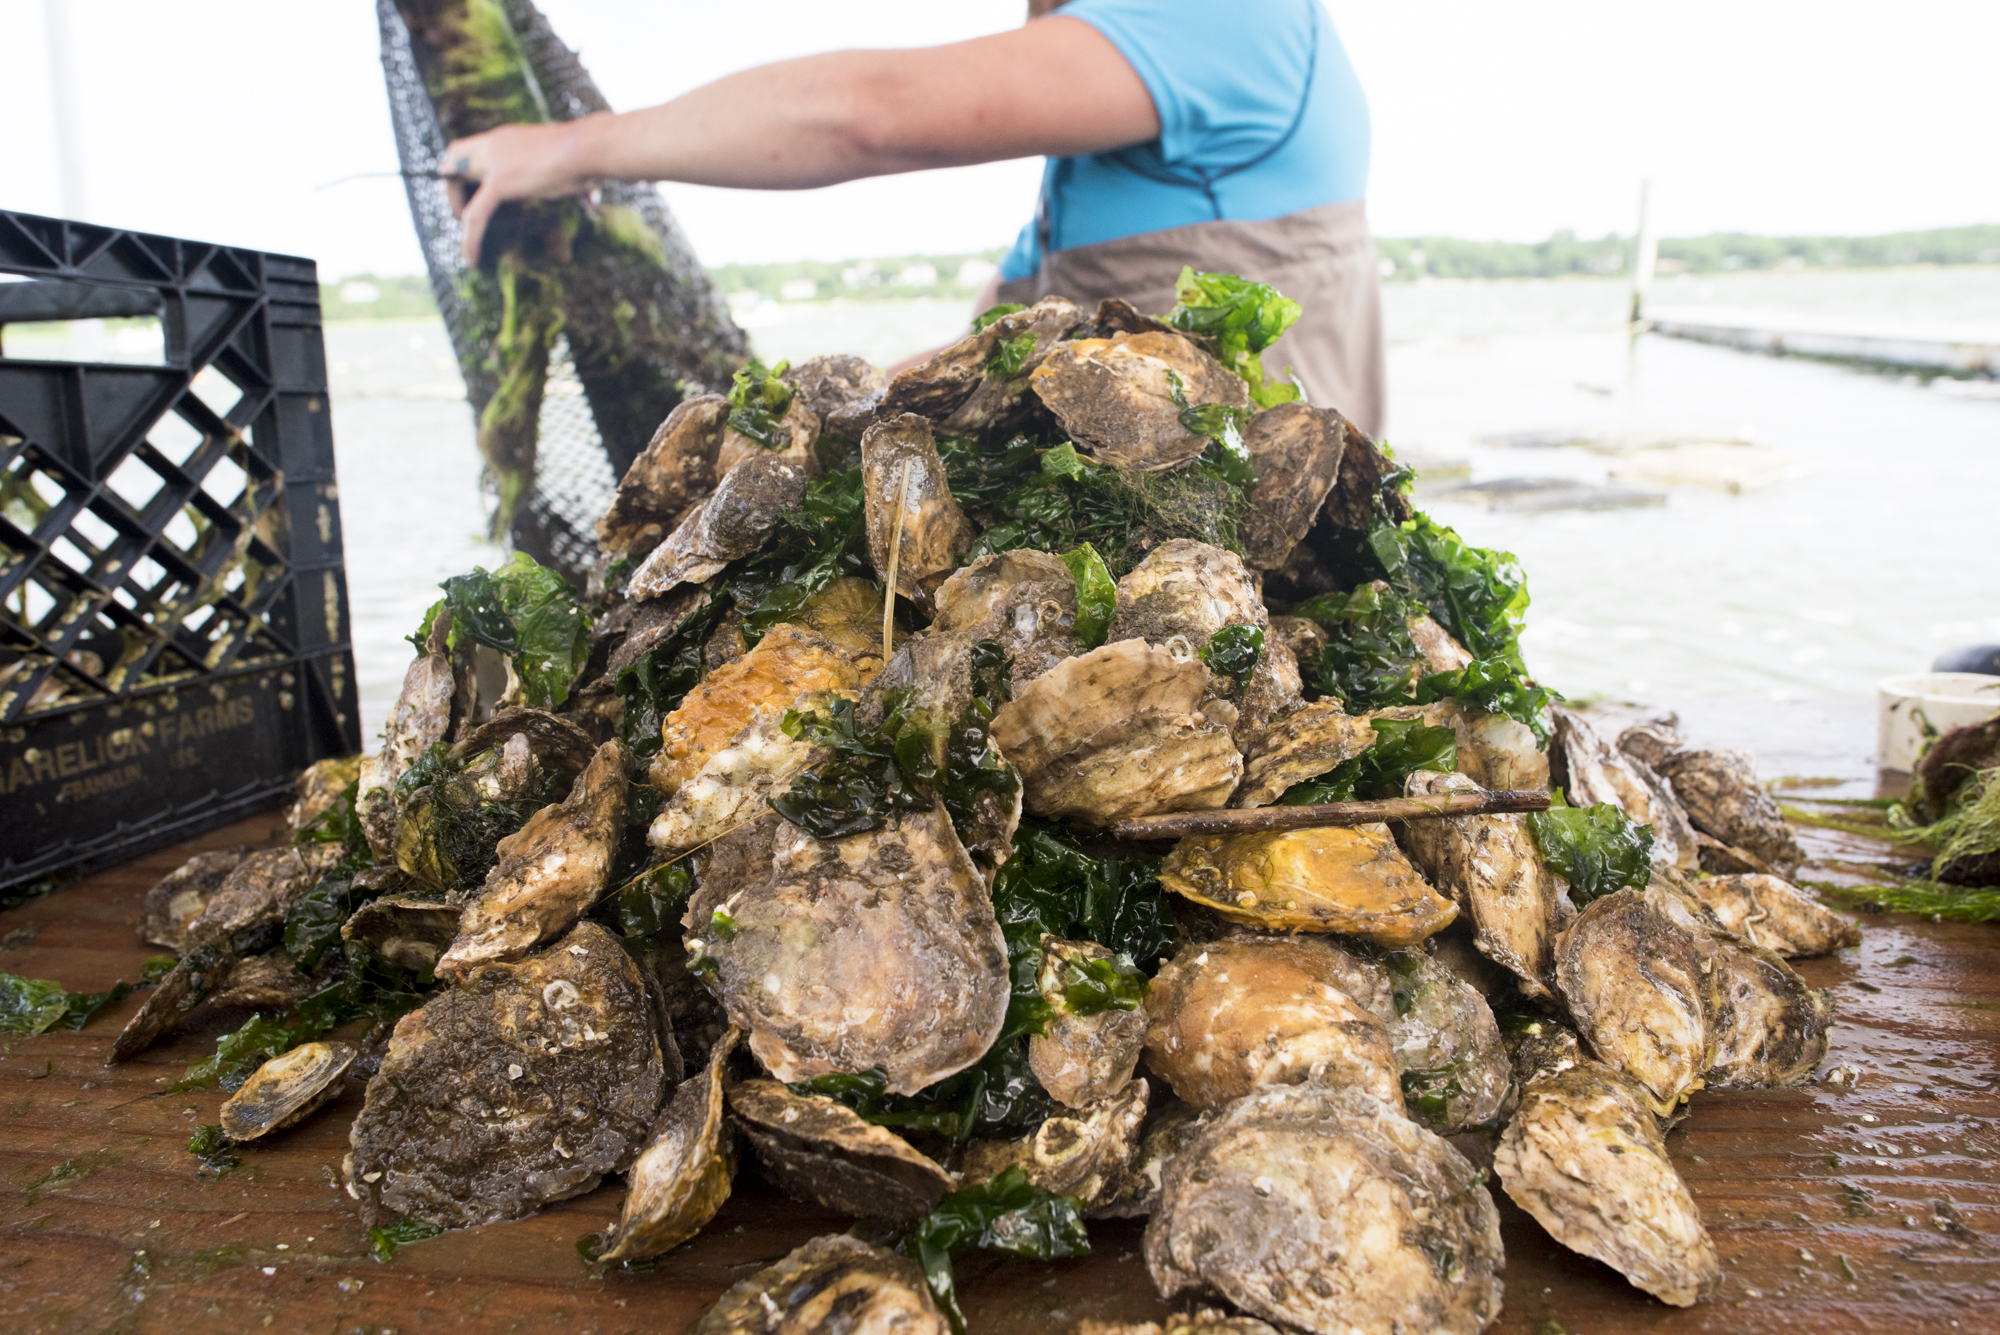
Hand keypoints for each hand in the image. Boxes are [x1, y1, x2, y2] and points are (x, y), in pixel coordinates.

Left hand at [441, 120, 599, 263]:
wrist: (588, 148)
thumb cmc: (591, 156)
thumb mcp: (574, 166)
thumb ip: (576, 183)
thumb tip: (593, 201)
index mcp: (509, 139)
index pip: (473, 148)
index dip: (466, 169)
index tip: (476, 194)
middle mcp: (495, 145)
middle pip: (452, 156)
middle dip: (452, 186)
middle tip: (462, 212)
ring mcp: (494, 162)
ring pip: (452, 180)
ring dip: (454, 206)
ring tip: (467, 235)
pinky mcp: (499, 182)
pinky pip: (474, 214)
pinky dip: (469, 238)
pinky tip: (472, 259)